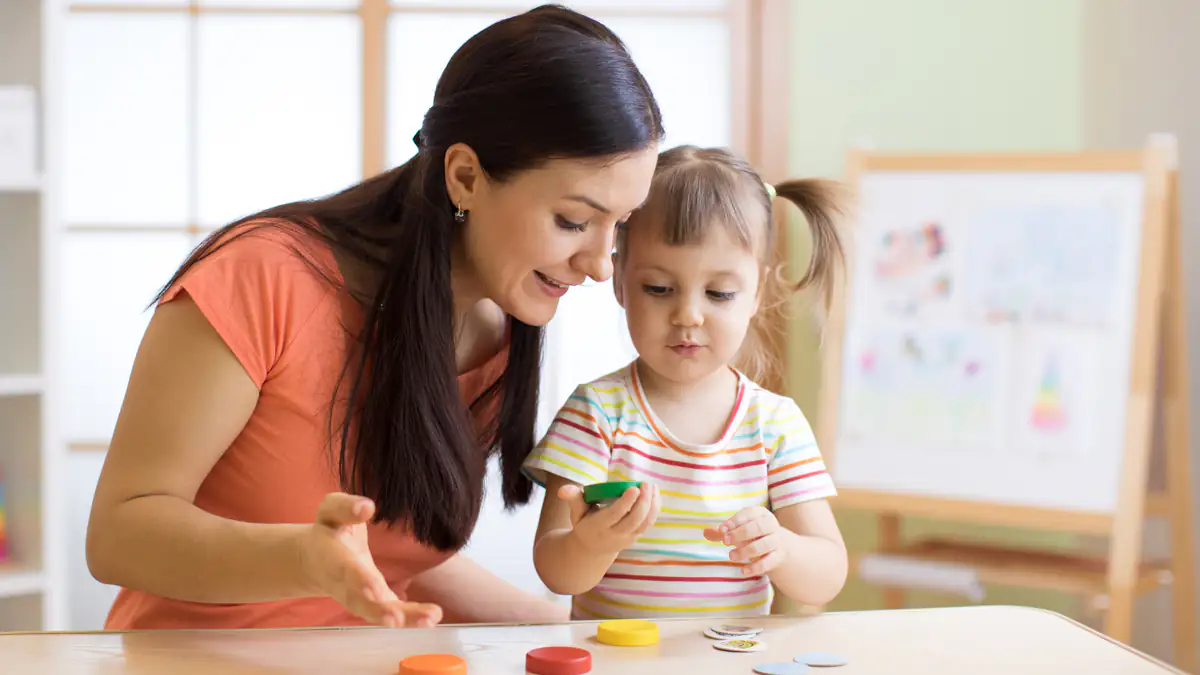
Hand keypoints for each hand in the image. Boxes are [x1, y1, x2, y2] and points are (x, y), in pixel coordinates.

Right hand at [299, 492, 443, 627]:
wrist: (314, 559)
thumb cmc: (329, 529)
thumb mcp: (331, 510)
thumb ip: (346, 507)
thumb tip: (367, 507)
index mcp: (332, 556)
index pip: (345, 569)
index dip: (359, 579)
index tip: (375, 588)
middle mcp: (344, 584)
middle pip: (359, 601)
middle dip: (377, 610)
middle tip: (396, 618)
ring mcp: (358, 597)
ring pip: (376, 612)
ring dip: (401, 618)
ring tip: (428, 619)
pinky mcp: (374, 602)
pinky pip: (390, 613)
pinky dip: (409, 618)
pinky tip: (431, 617)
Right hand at [557, 482, 660, 554]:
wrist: (592, 548)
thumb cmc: (584, 523)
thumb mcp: (575, 512)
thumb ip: (572, 498)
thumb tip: (562, 489)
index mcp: (597, 527)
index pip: (614, 515)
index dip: (626, 502)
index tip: (634, 487)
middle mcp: (613, 535)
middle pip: (633, 520)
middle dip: (643, 502)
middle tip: (645, 484)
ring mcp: (626, 538)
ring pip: (644, 523)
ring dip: (652, 505)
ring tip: (653, 487)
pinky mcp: (635, 537)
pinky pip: (648, 524)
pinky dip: (654, 509)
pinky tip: (655, 495)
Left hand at [704, 506, 784, 576]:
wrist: (777, 546)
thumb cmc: (752, 534)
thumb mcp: (738, 529)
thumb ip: (722, 531)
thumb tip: (705, 532)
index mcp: (760, 513)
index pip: (748, 514)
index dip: (734, 521)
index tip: (722, 530)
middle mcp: (770, 525)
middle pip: (758, 527)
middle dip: (740, 534)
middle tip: (724, 542)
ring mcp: (776, 541)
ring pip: (763, 545)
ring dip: (745, 551)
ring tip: (731, 556)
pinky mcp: (777, 556)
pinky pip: (768, 562)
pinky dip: (755, 568)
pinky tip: (743, 571)